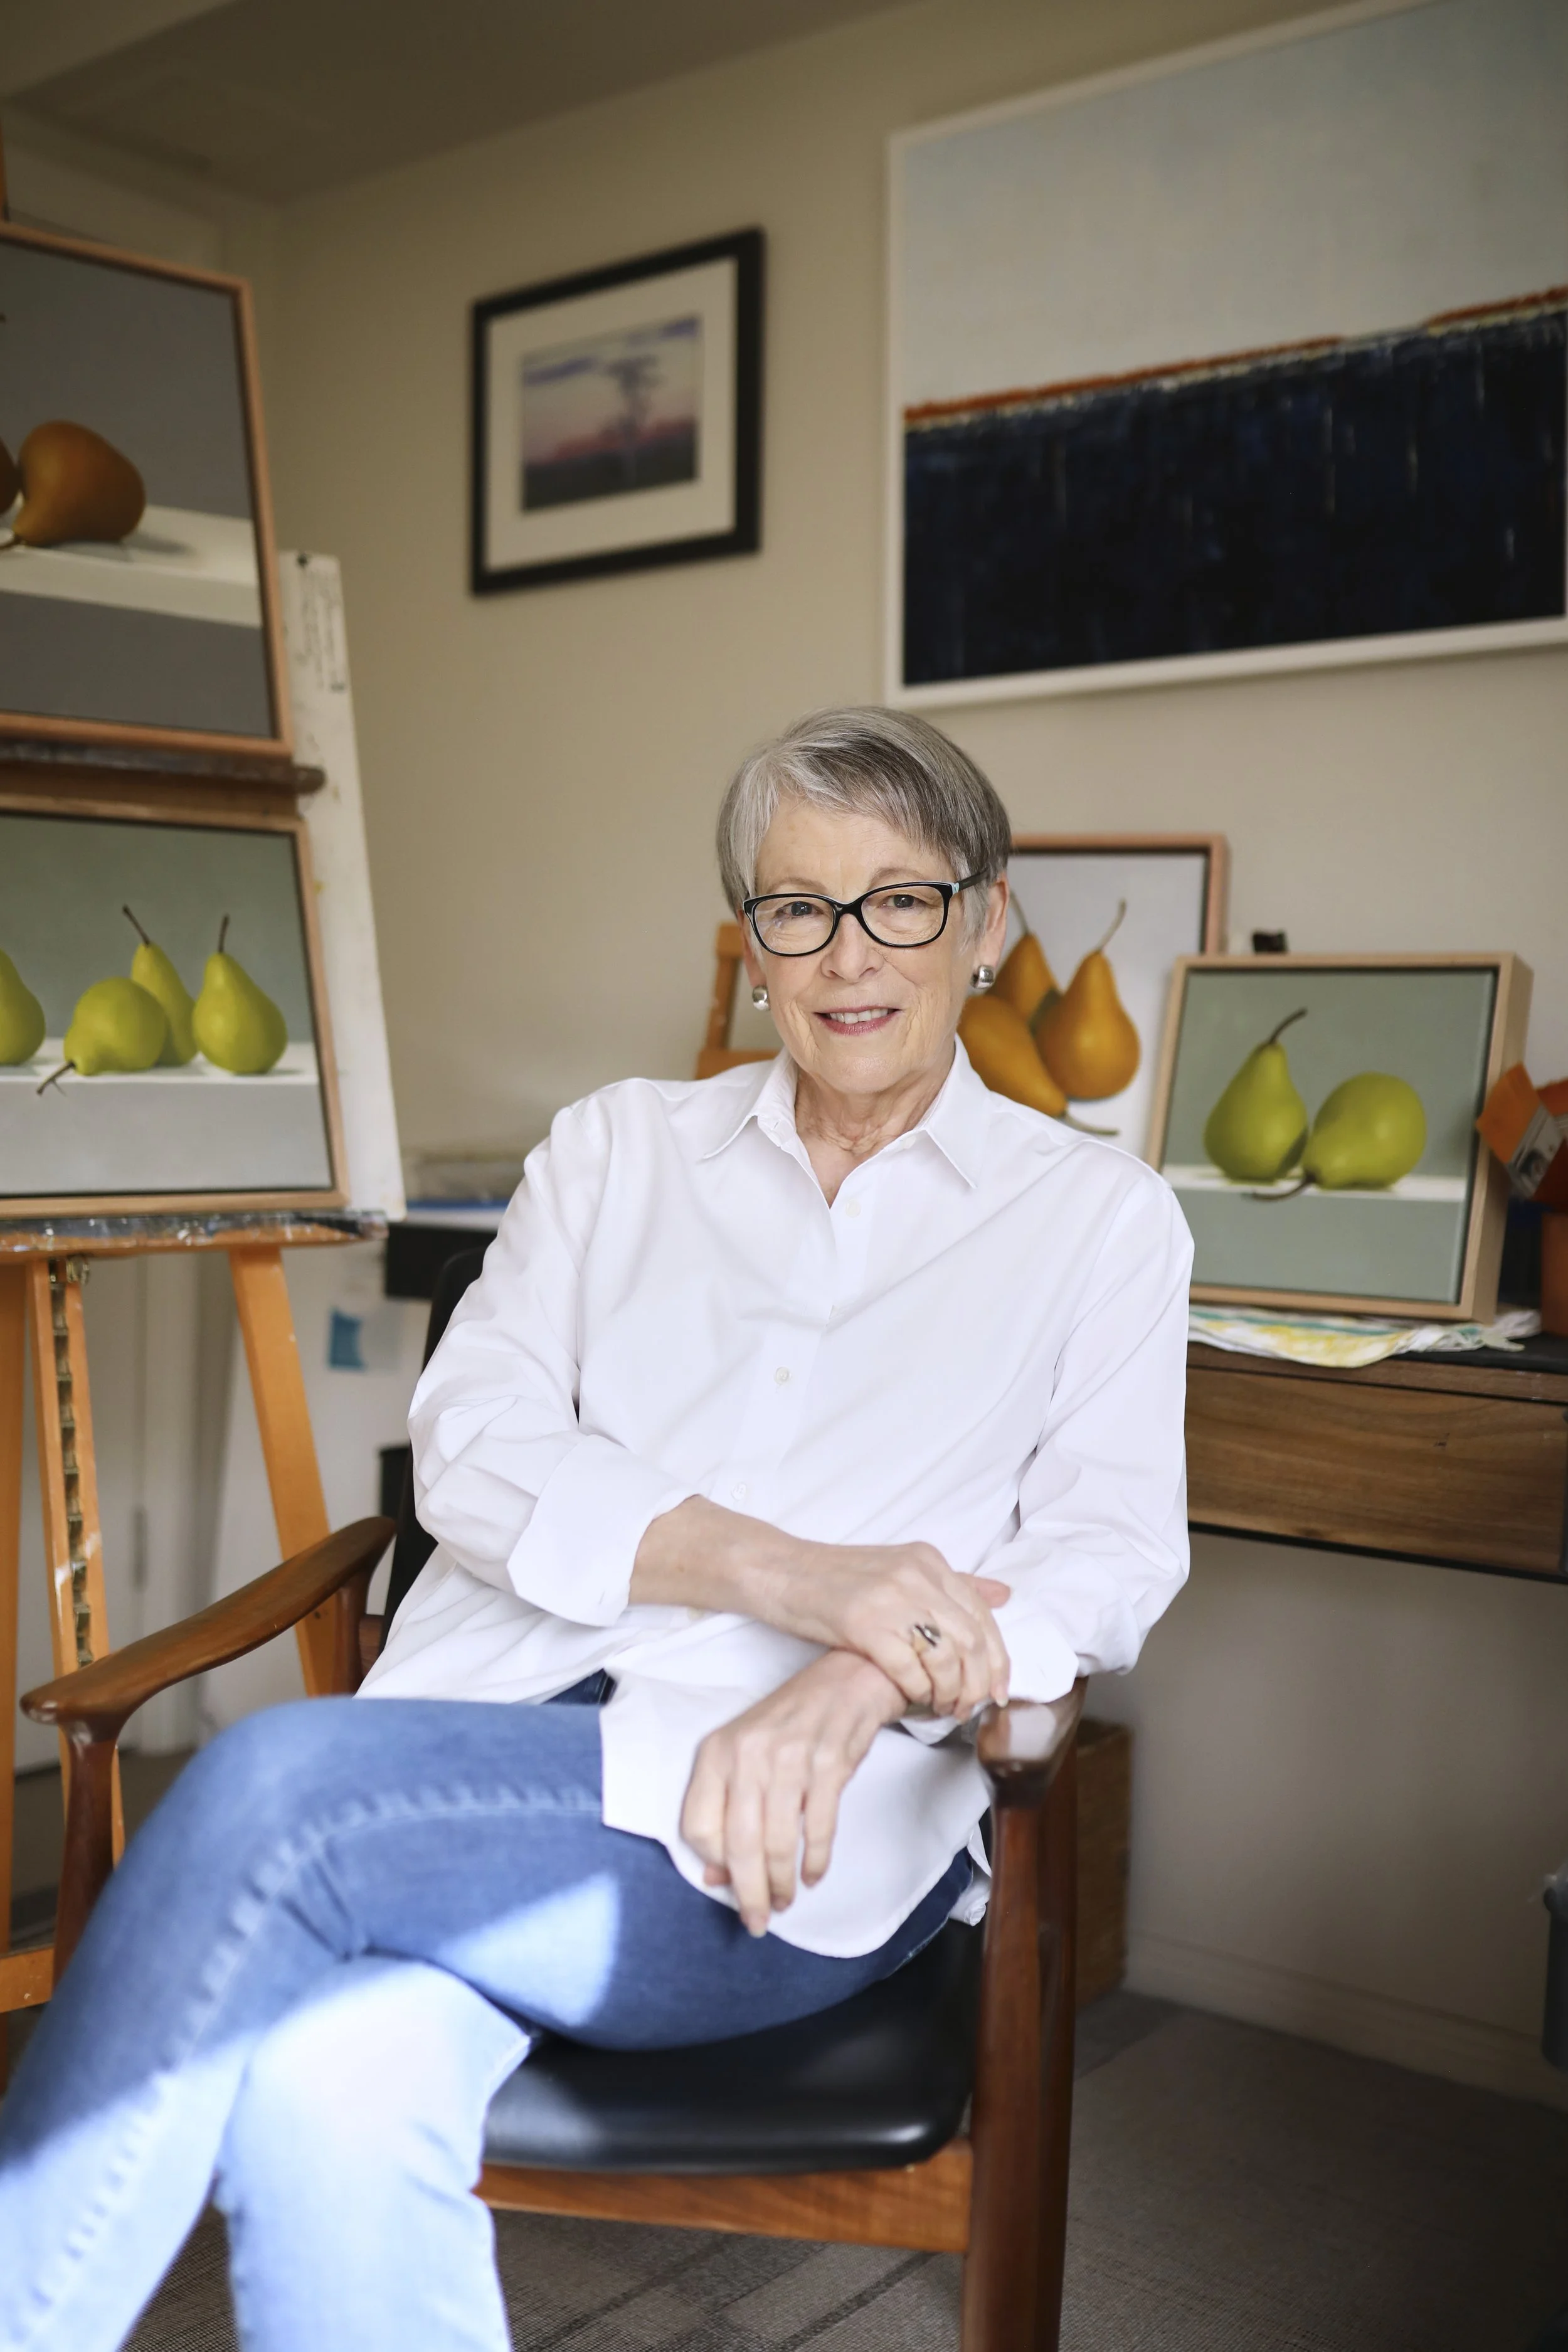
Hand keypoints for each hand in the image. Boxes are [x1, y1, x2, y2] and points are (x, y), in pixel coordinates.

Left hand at [680, 1650, 905, 1934]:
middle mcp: (748, 1756)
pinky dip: (815, 1862)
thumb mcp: (746, 1756)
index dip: (712, 1864)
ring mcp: (790, 1761)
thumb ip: (725, 1811)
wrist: (847, 1680)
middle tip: (757, 1921)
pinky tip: (812, 1876)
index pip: (697, 1826)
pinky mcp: (828, 1767)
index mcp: (717, 1752)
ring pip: (778, 1843)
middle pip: (739, 1845)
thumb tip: (716, 1876)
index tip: (727, 1882)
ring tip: (785, 1901)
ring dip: (781, 1883)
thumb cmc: (790, 1722)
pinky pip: (818, 1830)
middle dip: (749, 1893)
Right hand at [758, 1539, 1009, 1719]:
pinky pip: (908, 1670)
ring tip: (941, 1707)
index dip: (998, 1659)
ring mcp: (890, 1598)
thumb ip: (951, 1584)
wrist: (782, 1571)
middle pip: (971, 1640)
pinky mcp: (864, 1624)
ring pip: (946, 1657)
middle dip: (978, 1684)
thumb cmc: (838, 1578)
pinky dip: (918, 1692)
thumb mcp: (900, 1570)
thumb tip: (1003, 1595)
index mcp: (928, 1560)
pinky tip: (913, 1700)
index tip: (998, 1692)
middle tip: (968, 1708)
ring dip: (949, 1692)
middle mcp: (916, 1574)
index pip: (982, 1614)